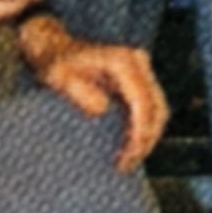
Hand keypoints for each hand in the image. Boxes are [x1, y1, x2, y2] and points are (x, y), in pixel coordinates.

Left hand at [20, 16, 167, 171]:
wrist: (54, 47)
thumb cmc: (54, 63)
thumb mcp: (57, 76)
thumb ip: (77, 91)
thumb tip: (102, 109)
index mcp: (123, 62)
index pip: (143, 102)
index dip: (139, 133)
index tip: (126, 157)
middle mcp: (137, 62)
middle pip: (157, 107)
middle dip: (146, 140)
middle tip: (127, 165)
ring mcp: (140, 69)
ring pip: (158, 110)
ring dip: (147, 137)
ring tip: (127, 161)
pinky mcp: (138, 79)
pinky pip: (149, 108)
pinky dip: (144, 129)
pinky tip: (129, 147)